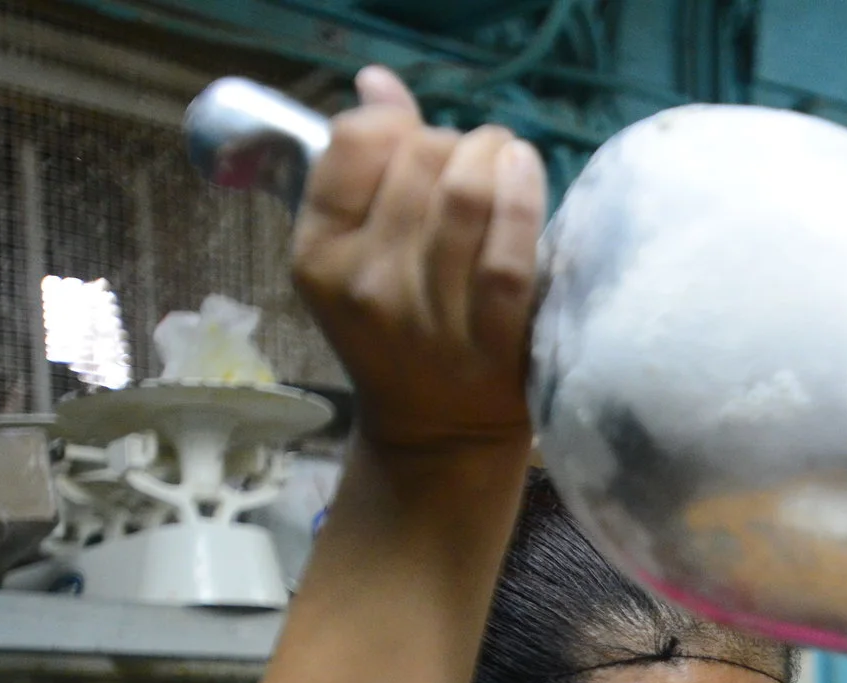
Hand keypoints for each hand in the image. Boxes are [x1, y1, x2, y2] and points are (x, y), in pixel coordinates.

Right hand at [291, 66, 544, 452]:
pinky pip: (509, 252)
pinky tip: (527, 172)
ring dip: (495, 154)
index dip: (397, 123)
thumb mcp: (353, 255)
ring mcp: (428, 316)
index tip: (420, 140)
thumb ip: (361, 167)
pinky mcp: (489, 340)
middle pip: (418, 160)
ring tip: (506, 158)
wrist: (435, 435)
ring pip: (464, 194)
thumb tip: (379, 83)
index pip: (351, 143)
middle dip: (457, 141)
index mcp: (318, 254)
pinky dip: (523, 196)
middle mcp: (365, 283)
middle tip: (476, 158)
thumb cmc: (397, 331)